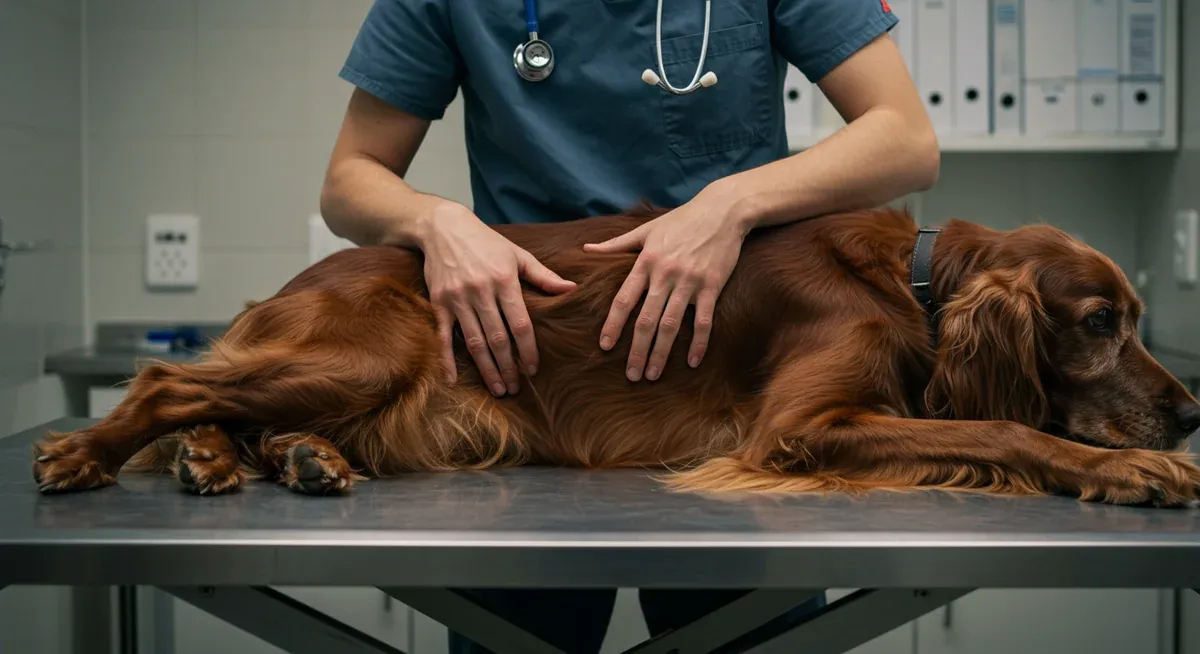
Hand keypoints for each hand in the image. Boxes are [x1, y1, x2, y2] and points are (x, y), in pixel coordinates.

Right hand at [419, 203, 575, 395]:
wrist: (443, 227)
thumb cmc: (486, 242)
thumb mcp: (517, 254)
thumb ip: (544, 275)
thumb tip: (572, 289)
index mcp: (504, 280)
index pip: (521, 324)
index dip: (528, 350)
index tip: (533, 369)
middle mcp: (481, 291)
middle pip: (498, 339)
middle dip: (508, 367)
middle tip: (515, 389)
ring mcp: (458, 299)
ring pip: (474, 342)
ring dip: (486, 369)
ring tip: (497, 389)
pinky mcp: (439, 303)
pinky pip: (443, 336)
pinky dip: (447, 360)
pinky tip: (453, 380)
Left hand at [583, 184, 748, 381]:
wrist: (722, 211)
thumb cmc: (681, 220)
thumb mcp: (646, 229)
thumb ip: (616, 244)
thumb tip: (586, 248)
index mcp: (646, 261)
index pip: (624, 299)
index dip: (613, 324)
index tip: (605, 346)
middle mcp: (665, 273)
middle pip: (646, 319)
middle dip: (637, 350)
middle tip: (631, 376)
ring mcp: (690, 281)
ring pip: (672, 324)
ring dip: (662, 353)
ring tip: (654, 375)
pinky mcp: (712, 285)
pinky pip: (704, 320)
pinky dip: (698, 343)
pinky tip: (692, 362)